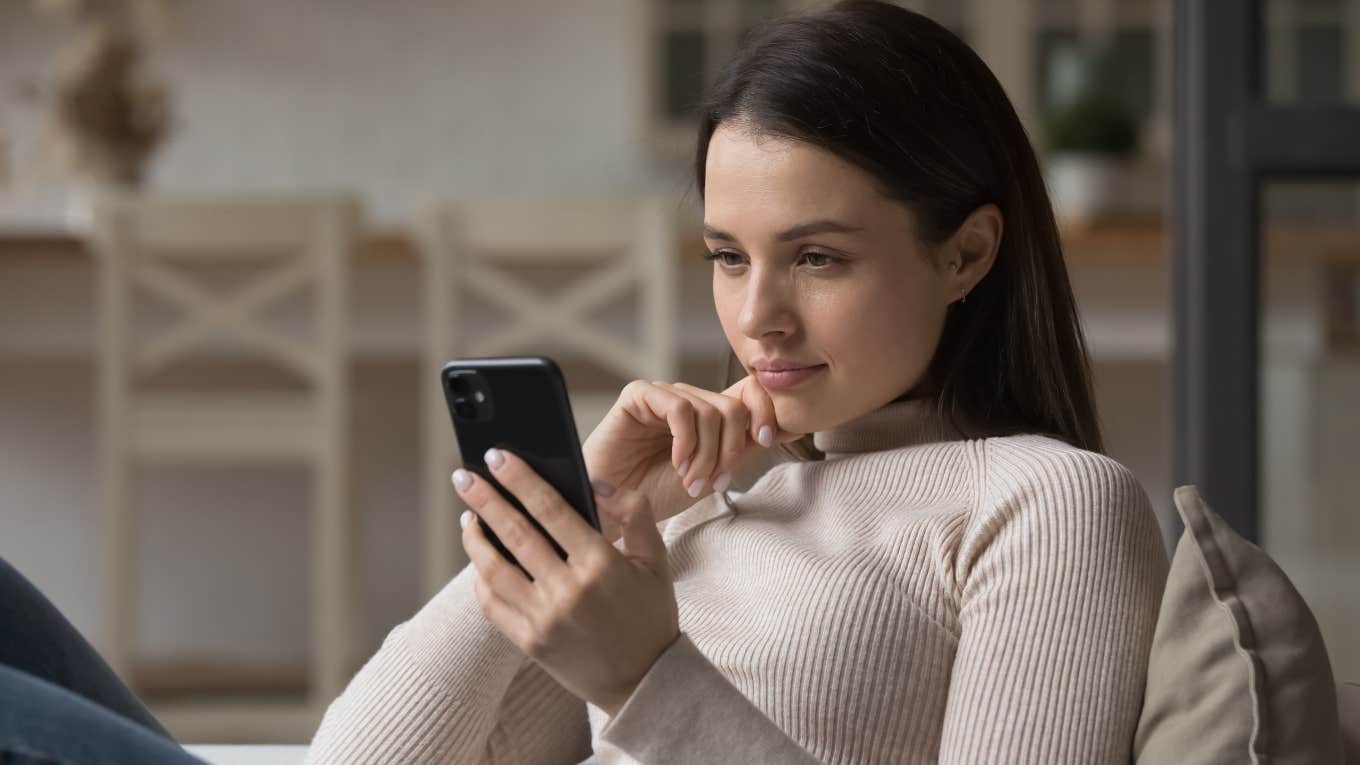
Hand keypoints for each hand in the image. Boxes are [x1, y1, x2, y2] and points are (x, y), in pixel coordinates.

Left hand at [453, 447, 678, 715]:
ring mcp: (544, 619)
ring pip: (493, 569)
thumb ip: (633, 511)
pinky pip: (492, 604)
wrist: (643, 682)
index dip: (520, 479)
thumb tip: (594, 482)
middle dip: (484, 499)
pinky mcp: (529, 642)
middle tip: (463, 476)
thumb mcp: (655, 558)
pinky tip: (481, 559)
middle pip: (514, 533)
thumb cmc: (650, 615)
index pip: (550, 509)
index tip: (497, 457)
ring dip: (474, 538)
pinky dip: (481, 578)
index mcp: (600, 564)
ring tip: (468, 515)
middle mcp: (568, 590)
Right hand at [581, 375, 802, 538]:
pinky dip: (685, 442)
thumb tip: (795, 426)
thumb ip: (745, 448)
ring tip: (690, 481)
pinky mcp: (638, 396)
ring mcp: (664, 395)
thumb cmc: (658, 493)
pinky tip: (677, 464)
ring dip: (706, 454)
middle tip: (713, 482)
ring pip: (709, 411)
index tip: (766, 440)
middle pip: (733, 407)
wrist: (615, 510)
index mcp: (709, 413)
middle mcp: (689, 399)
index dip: (766, 411)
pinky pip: (678, 408)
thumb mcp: (713, 473)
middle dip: (729, 450)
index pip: (750, 392)